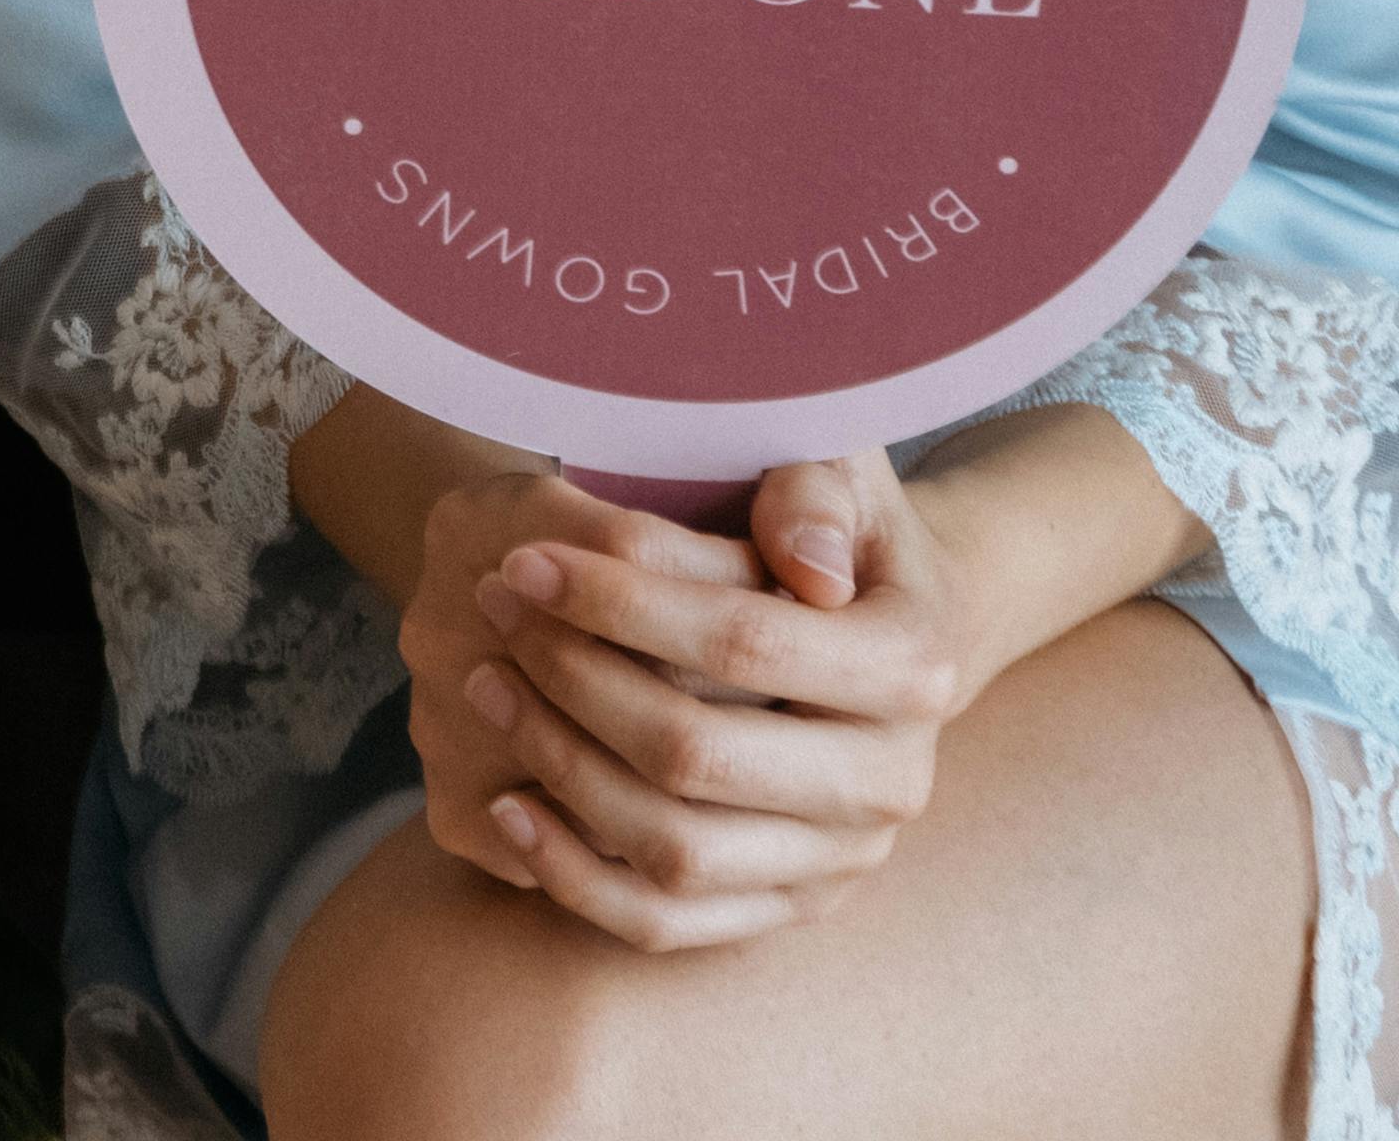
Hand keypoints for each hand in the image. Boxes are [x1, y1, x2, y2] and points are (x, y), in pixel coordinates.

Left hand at [423, 448, 984, 950]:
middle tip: (491, 610)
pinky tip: (508, 804)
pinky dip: (575, 876)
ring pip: (674, 850)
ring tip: (485, 683)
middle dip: (573, 680)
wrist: (888, 629)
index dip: (621, 602)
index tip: (523, 561)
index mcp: (914, 667)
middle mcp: (892, 782)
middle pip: (697, 754)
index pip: (743, 642)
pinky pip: (667, 922)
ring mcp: (842, 860)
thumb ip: (814, 494)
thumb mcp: (842, 475)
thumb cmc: (838, 531)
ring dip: (559, 769)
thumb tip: (805, 564)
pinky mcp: (789, 906)